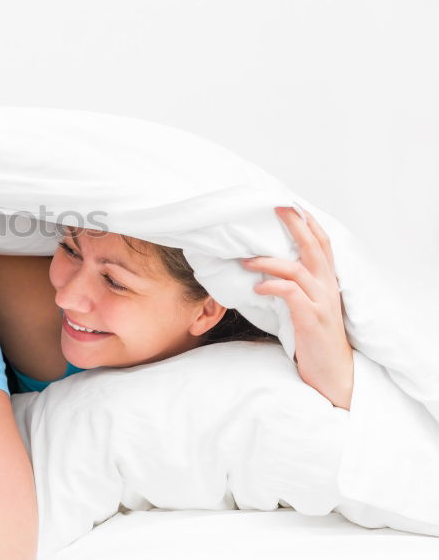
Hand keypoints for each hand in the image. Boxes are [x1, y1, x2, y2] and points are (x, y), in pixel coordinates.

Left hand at [242, 207, 353, 408]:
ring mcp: (321, 302)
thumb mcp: (307, 307)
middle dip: (296, 225)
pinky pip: (291, 294)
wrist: (333, 373)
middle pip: (315, 247)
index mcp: (327, 282)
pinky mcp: (312, 318)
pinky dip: (272, 286)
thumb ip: (295, 286)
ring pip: (297, 269)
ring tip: (245, 260)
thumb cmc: (314, 339)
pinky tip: (256, 288)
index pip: (322, 244)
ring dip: (269, 261)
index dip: (308, 223)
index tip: (291, 204)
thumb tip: (265, 269)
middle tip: (276, 207)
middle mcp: (328, 287)